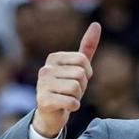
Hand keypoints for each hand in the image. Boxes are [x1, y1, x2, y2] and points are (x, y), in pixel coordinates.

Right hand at [33, 22, 101, 137]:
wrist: (51, 114)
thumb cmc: (66, 89)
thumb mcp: (78, 68)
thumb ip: (87, 48)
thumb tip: (96, 24)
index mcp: (54, 58)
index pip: (83, 60)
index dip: (86, 74)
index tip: (77, 80)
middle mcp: (45, 69)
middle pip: (80, 74)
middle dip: (82, 87)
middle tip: (71, 92)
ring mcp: (42, 84)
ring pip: (76, 88)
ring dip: (77, 97)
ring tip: (67, 99)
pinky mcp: (43, 100)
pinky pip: (71, 102)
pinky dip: (73, 106)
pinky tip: (66, 107)